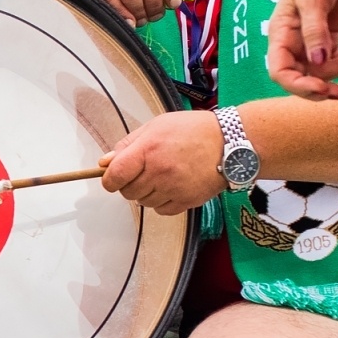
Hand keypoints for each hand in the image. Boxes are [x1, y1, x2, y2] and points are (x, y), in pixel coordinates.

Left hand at [99, 111, 227, 214]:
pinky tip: (171, 187)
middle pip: (127, 192)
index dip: (109, 180)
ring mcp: (174, 188)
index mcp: (148, 150)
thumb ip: (128, 144)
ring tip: (161, 176)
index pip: (115, 175)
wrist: (231, 142)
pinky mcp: (187, 201)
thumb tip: (106, 162)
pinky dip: (162, 202)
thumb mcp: (156, 126)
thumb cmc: (194, 131)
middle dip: (129, 184)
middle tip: (142, 172)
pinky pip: (161, 211)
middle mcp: (159, 171)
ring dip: (146, 193)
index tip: (112, 178)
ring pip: (143, 202)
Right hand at [267, 0, 337, 100]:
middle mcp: (294, 43)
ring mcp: (312, 42)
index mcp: (281, 36)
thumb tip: (318, 62)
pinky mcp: (330, 37)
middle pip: (303, 77)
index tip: (323, 88)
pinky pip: (337, 60)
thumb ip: (315, 31)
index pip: (281, 72)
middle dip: (323, 84)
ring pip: (324, 71)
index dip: (298, 86)